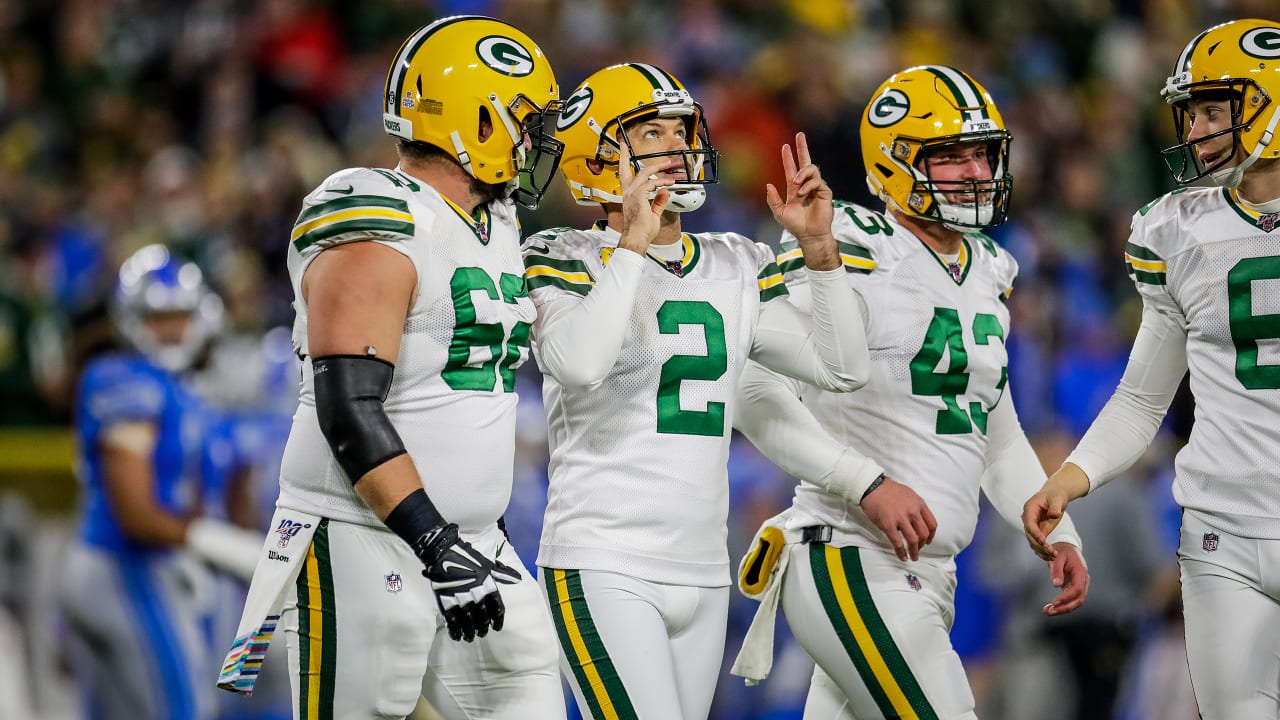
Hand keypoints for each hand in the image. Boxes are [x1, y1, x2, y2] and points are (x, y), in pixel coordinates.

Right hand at [415, 523, 520, 641]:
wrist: (443, 554)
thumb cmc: (467, 558)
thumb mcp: (487, 565)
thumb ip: (503, 574)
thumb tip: (518, 579)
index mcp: (488, 586)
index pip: (497, 608)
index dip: (498, 620)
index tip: (497, 627)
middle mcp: (476, 595)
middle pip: (482, 618)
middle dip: (483, 628)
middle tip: (482, 633)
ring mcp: (460, 600)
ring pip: (468, 623)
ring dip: (470, 632)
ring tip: (470, 637)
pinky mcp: (446, 603)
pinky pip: (452, 622)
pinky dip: (455, 631)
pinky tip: (457, 636)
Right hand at [616, 141, 677, 254]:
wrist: (636, 238)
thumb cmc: (642, 231)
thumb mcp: (652, 214)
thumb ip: (658, 203)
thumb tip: (664, 193)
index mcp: (629, 195)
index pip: (625, 174)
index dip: (624, 159)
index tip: (624, 148)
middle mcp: (628, 192)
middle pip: (632, 169)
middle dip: (640, 159)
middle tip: (657, 156)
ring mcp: (632, 193)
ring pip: (645, 173)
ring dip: (659, 168)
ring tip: (669, 165)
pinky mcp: (638, 196)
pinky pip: (652, 183)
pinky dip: (662, 182)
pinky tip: (670, 183)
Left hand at [767, 132, 836, 267]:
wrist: (809, 235)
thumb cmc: (796, 225)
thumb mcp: (780, 213)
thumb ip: (773, 199)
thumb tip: (768, 185)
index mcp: (794, 188)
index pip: (791, 169)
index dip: (788, 158)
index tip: (785, 146)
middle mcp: (805, 185)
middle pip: (805, 162)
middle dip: (802, 148)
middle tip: (799, 135)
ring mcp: (816, 187)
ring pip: (811, 170)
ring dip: (802, 173)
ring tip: (796, 183)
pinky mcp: (824, 192)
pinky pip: (817, 181)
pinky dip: (808, 184)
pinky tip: (803, 192)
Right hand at [859, 476, 936, 561]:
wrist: (872, 487)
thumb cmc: (888, 490)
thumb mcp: (909, 495)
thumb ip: (915, 507)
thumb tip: (917, 521)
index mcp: (919, 504)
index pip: (932, 524)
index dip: (931, 536)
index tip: (928, 541)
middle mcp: (912, 511)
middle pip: (924, 534)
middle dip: (922, 545)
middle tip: (918, 549)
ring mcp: (901, 518)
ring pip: (913, 540)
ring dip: (914, 552)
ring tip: (913, 557)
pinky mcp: (888, 525)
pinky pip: (898, 543)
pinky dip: (901, 552)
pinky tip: (902, 556)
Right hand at [1021, 463, 1089, 560]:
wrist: (1055, 495)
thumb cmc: (1055, 495)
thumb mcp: (1057, 498)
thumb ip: (1055, 506)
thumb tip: (1053, 515)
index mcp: (1030, 509)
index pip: (1029, 524)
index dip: (1035, 533)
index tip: (1043, 542)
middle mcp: (1028, 519)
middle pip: (1030, 535)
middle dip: (1040, 545)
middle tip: (1052, 552)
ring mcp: (1032, 526)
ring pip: (1033, 541)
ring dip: (1042, 550)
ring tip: (1054, 555)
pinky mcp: (1038, 531)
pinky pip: (1038, 543)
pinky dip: (1043, 550)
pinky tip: (1052, 556)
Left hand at [1042, 542, 1088, 615]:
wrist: (1067, 547)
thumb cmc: (1062, 550)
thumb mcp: (1057, 556)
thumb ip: (1057, 569)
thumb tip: (1056, 585)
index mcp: (1081, 571)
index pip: (1078, 588)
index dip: (1067, 597)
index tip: (1055, 602)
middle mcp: (1083, 580)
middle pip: (1079, 599)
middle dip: (1065, 607)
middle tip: (1049, 611)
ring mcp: (1079, 585)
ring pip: (1075, 602)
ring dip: (1062, 609)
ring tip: (1047, 612)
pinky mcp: (1073, 588)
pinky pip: (1070, 600)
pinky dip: (1061, 605)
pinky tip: (1050, 608)